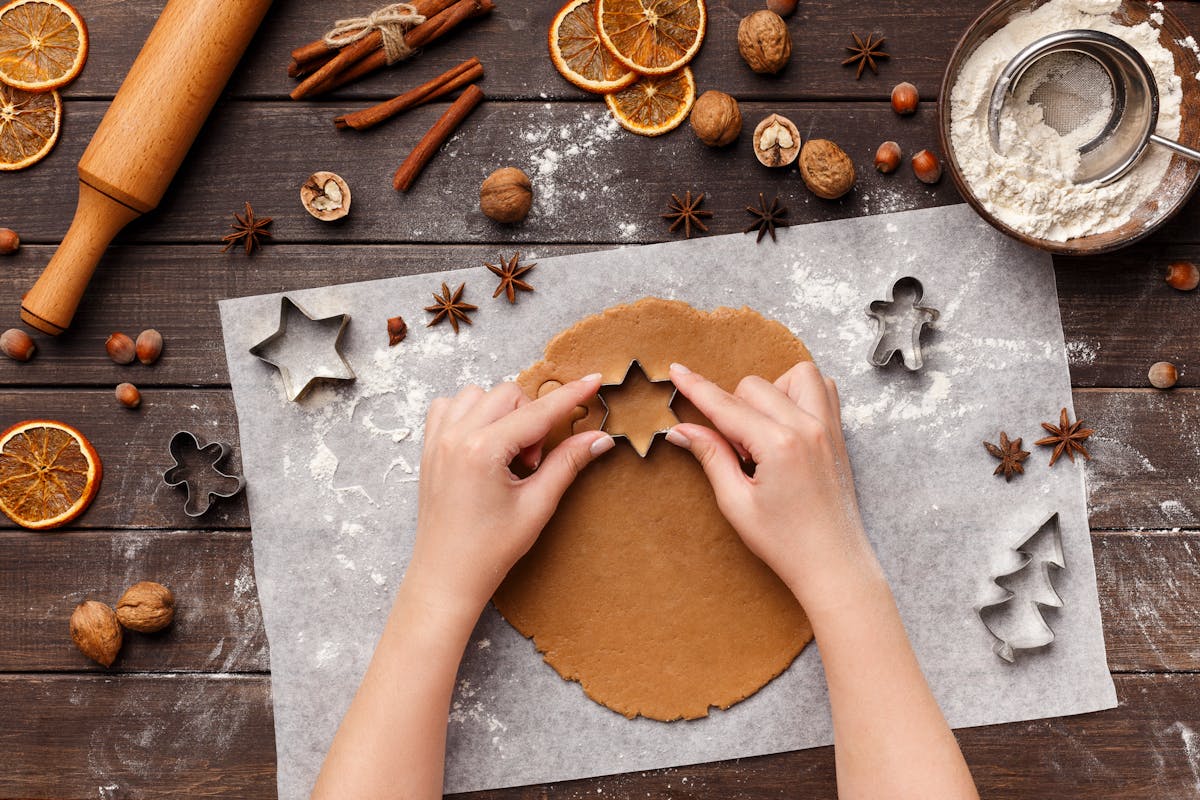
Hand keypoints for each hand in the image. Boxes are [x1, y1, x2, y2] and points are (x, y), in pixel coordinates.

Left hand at [405, 375, 613, 623]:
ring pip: (478, 394)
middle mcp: (455, 437)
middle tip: (532, 462)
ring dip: (502, 414)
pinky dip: (472, 414)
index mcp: (483, 451)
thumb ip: (568, 464)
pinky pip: (449, 406)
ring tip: (508, 455)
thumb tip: (599, 438)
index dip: (570, 396)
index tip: (593, 380)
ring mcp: (436, 440)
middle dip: (531, 420)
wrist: (446, 575)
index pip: (538, 412)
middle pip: (508, 395)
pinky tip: (485, 443)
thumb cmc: (490, 549)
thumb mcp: (537, 506)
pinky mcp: (428, 447)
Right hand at [665, 361, 882, 610]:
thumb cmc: (786, 543)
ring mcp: (829, 428)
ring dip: (772, 393)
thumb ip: (711, 457)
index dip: (696, 388)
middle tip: (738, 453)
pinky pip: (823, 388)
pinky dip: (800, 394)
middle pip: (754, 387)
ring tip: (764, 431)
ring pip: (796, 375)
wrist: (834, 565)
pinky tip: (787, 425)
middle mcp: (808, 428)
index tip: (675, 370)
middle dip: (735, 410)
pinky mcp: (839, 434)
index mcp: (779, 445)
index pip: (726, 406)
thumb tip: (682, 430)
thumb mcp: (737, 503)